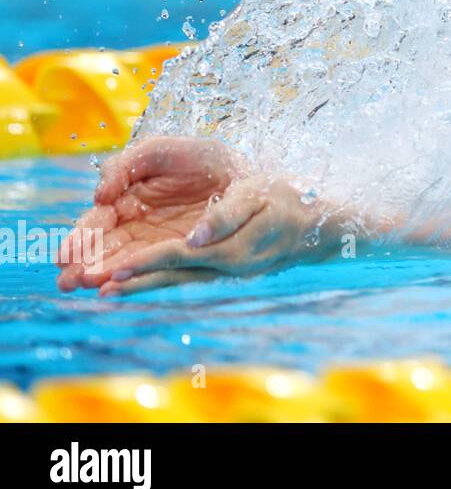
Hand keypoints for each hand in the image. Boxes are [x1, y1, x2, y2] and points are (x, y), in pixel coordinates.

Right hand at [56, 135, 245, 293]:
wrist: (245, 172)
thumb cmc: (200, 158)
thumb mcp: (159, 152)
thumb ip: (125, 165)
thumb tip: (100, 196)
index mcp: (128, 198)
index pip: (98, 221)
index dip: (82, 237)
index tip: (67, 253)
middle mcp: (138, 225)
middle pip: (105, 248)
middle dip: (84, 264)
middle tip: (68, 279)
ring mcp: (158, 241)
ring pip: (124, 261)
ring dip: (103, 274)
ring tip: (84, 285)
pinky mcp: (181, 253)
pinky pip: (155, 268)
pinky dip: (134, 278)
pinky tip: (113, 289)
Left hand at [86, 173, 323, 295]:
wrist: (318, 224)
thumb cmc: (289, 202)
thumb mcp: (261, 197)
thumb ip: (228, 215)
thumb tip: (194, 236)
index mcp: (232, 251)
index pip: (179, 256)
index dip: (145, 262)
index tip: (114, 269)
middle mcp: (225, 268)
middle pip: (171, 277)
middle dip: (132, 282)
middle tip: (94, 289)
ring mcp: (226, 272)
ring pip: (175, 280)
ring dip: (141, 285)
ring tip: (104, 291)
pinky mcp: (225, 268)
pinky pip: (185, 276)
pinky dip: (159, 278)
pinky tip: (141, 281)